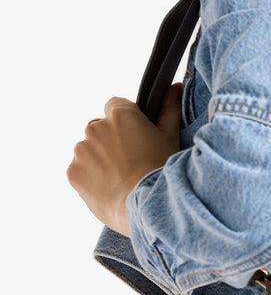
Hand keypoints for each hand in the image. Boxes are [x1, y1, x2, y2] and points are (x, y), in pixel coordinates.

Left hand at [67, 84, 181, 235]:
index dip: (126, 121)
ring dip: (99, 159)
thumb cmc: (162, 171)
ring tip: (120, 178)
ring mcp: (82, 150)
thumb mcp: (170, 136)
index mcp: (121, 115)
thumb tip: (174, 86)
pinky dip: (90, 177)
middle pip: (101, 128)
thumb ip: (169, 107)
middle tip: (131, 161)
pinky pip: (80, 169)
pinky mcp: (72, 172)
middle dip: (111, 141)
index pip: (115, 106)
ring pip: (89, 150)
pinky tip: (109, 187)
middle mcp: (96, 127)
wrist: (147, 207)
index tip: (136, 138)